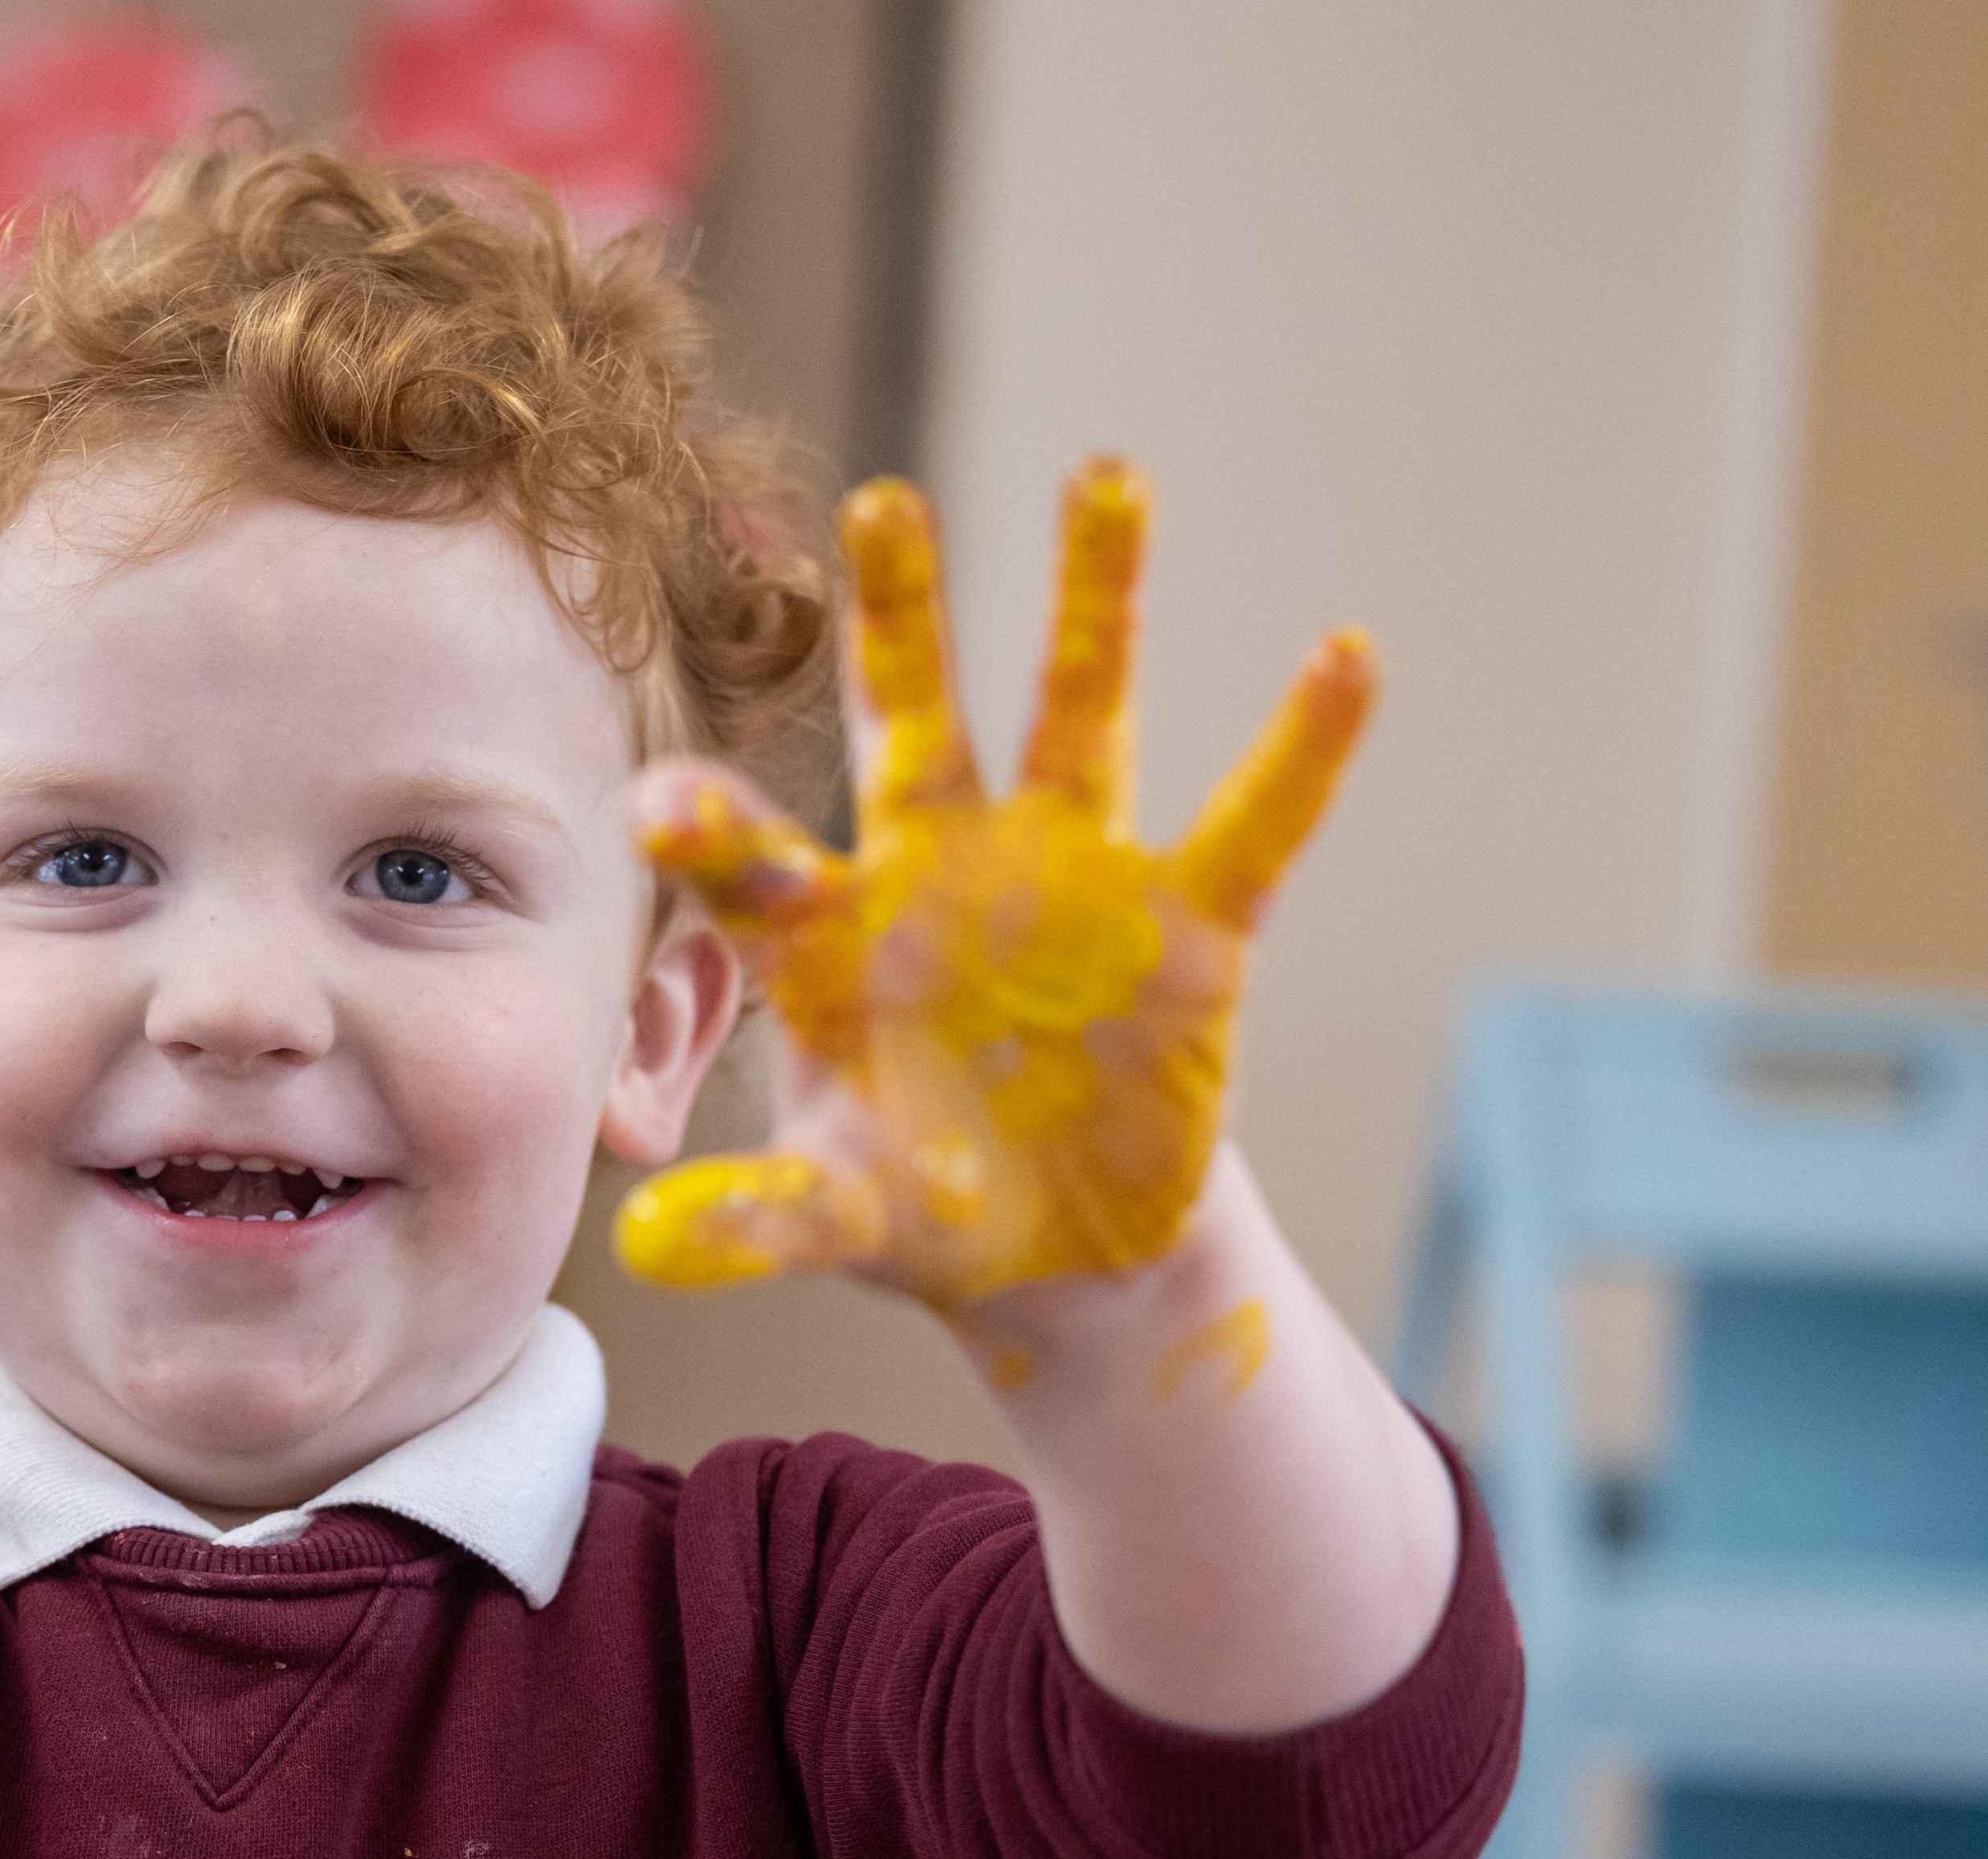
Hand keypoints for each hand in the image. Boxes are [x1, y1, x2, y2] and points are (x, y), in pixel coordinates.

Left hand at [615, 461, 1373, 1309]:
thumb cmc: (919, 1204)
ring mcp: (1068, 884)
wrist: (1056, 1246)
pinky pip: (1252, 825)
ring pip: (1079, 716)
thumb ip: (758, 1220)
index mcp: (830, 939)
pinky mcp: (1187, 928)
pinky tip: (1346, 657)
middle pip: (912, 726)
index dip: (714, 831)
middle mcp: (941, 876)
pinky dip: (1303, 750)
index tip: (657, 796)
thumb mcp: (839, 1215)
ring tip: (1107, 475)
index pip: (756, 867)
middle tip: (880, 501)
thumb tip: (643, 1251)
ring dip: (1096, 600)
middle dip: (900, 620)